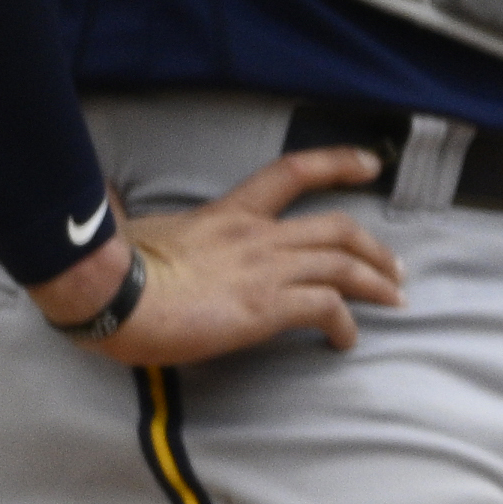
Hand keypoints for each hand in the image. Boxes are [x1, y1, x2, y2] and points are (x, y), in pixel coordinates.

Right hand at [30, 149, 405, 364]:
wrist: (110, 295)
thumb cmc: (110, 268)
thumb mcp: (134, 229)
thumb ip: (139, 217)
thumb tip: (107, 200)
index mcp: (228, 213)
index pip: (293, 172)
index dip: (338, 163)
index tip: (370, 164)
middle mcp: (257, 235)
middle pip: (338, 228)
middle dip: (374, 247)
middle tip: (395, 267)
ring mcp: (266, 270)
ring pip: (344, 266)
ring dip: (376, 284)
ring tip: (393, 301)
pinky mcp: (266, 307)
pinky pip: (326, 308)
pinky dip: (344, 323)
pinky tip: (345, 340)